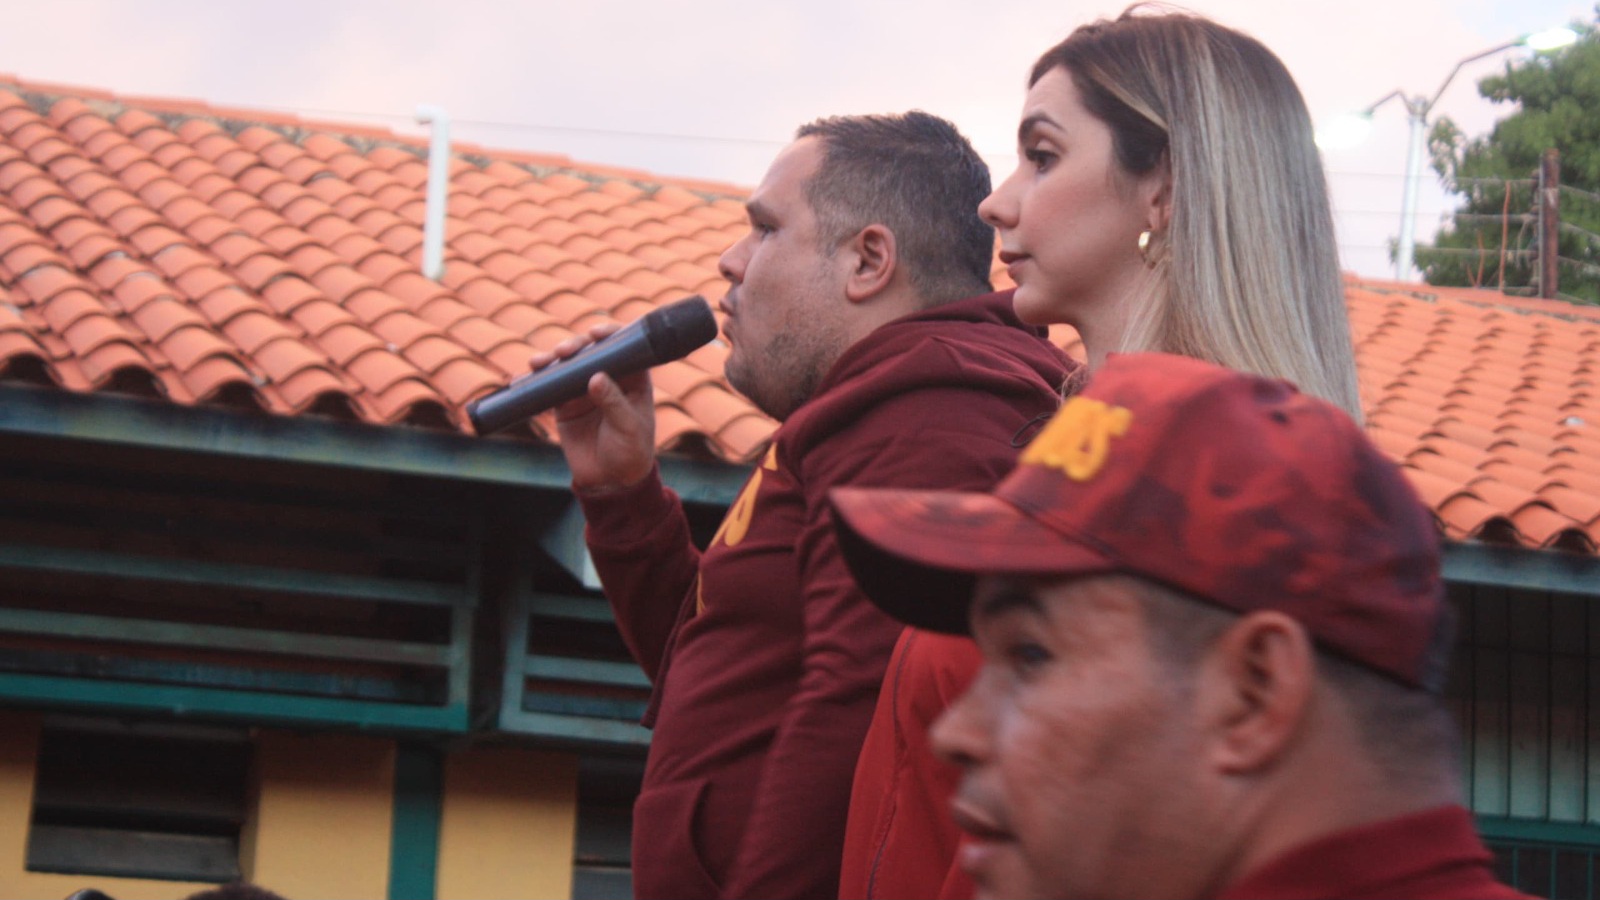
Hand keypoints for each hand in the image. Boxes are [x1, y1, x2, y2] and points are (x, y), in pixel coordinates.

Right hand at [532, 323, 657, 491]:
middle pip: (590, 352)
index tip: (596, 333)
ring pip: (566, 366)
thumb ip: (613, 403)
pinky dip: (536, 382)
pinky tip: (524, 379)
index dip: (609, 334)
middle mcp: (608, 378)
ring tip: (539, 363)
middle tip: (563, 352)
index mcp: (633, 378)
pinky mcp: (565, 404)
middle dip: (574, 346)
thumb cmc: (631, 453)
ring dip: (551, 360)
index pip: (623, 347)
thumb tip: (596, 377)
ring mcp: (584, 390)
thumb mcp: (628, 428)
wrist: (610, 482)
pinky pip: (548, 387)